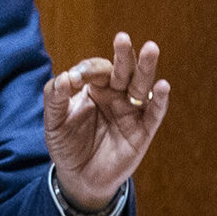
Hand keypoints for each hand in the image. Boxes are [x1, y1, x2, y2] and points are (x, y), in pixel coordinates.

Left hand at [44, 32, 168, 211]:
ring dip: (146, 67)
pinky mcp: (143, 131)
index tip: (75, 79)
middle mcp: (116, 94)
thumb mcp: (53, 122)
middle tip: (122, 38)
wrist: (79, 177)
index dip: (88, 70)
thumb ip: (55, 98)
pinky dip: (160, 100)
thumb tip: (65, 77)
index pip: (96, 69)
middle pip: (123, 70)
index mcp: (95, 87)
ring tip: (151, 48)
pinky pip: (154, 113)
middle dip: (123, 55)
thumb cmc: (67, 145)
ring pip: (141, 85)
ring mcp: (131, 111)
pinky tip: (162, 86)